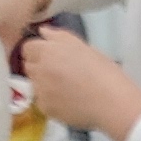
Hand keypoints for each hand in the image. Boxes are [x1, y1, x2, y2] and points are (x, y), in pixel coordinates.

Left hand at [16, 21, 140, 139]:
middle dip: (39, 67)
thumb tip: (42, 31)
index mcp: (48, 50)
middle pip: (28, 66)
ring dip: (44, 85)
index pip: (27, 47)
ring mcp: (40, 91)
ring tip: (64, 88)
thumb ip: (58, 36)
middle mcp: (39, 70)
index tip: (50, 56)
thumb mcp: (82, 46)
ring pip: (34, 85)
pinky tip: (68, 102)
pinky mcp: (45, 109)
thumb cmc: (103, 70)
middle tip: (58, 72)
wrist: (112, 102)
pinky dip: (51, 102)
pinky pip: (42, 102)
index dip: (38, 51)